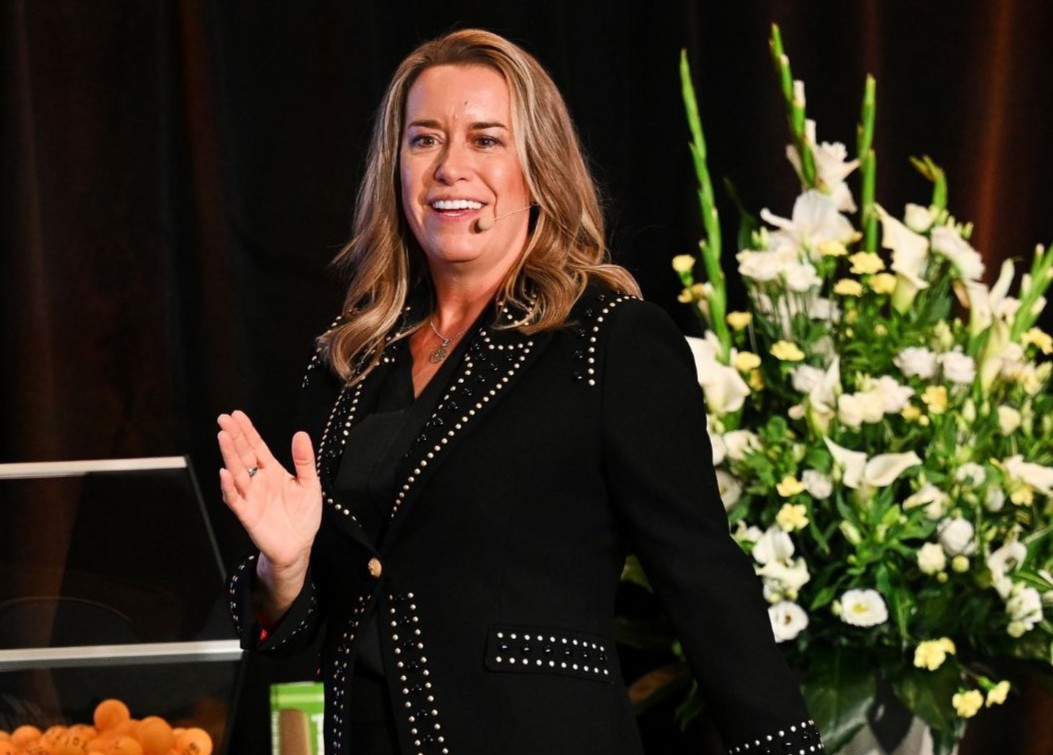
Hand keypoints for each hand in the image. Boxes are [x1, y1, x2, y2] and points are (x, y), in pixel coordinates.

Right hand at [217, 410, 321, 616]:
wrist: (299, 546)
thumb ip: (304, 460)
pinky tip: (225, 473)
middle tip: (224, 419)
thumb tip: (300, 434)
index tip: (236, 415)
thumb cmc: (303, 515)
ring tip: (223, 437)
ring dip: (229, 456)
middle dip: (234, 437)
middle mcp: (258, 481)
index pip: (256, 447)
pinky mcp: (247, 515)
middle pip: (243, 455)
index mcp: (272, 471)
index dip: (247, 431)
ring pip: (237, 473)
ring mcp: (251, 497)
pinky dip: (229, 487)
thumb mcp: (309, 484)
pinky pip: (235, 499)